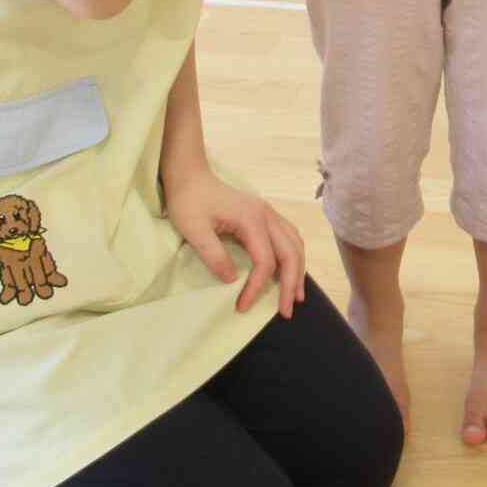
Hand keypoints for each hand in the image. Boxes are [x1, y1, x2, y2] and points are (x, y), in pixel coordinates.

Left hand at [162, 168, 307, 316]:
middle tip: (286, 311)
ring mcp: (268, 213)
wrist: (189, 175)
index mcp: (252, 219)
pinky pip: (289, 236)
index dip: (256, 287)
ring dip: (298, 270)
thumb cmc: (188, 201)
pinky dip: (293, 256)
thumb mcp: (194, 230)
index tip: (242, 306)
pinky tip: (289, 269)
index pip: (264, 261)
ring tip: (295, 295)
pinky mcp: (264, 214)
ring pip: (295, 244)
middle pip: (291, 253)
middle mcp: (266, 215)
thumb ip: (214, 255)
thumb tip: (233, 280)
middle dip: (291, 284)